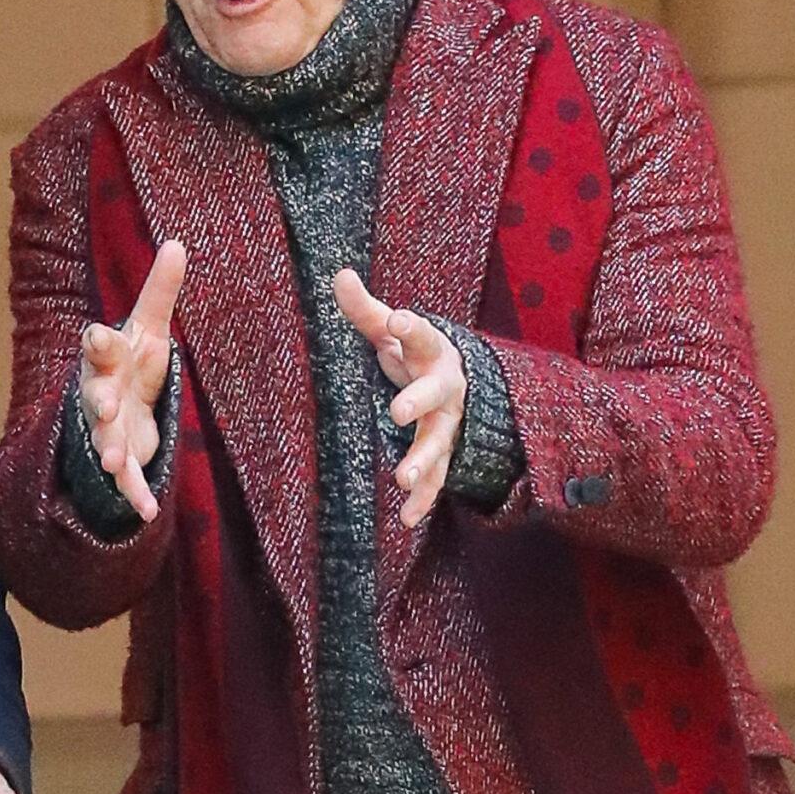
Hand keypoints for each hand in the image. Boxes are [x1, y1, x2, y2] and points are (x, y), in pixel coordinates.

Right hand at [76, 239, 187, 521]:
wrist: (114, 410)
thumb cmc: (131, 362)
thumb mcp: (148, 327)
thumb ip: (160, 291)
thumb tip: (177, 240)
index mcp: (108, 357)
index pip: (99, 345)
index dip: (98, 342)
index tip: (97, 335)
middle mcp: (101, 392)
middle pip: (94, 395)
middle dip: (96, 401)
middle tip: (103, 407)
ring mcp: (106, 430)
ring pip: (104, 440)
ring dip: (110, 451)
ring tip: (116, 463)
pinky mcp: (121, 459)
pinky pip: (125, 481)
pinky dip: (135, 496)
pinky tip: (146, 512)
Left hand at [331, 268, 463, 529]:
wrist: (457, 383)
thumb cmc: (412, 353)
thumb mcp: (389, 329)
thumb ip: (365, 309)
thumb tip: (337, 273)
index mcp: (432, 351)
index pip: (423, 335)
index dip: (410, 327)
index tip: (397, 320)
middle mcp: (445, 388)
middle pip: (434, 394)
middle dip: (417, 402)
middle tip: (398, 411)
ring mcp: (447, 424)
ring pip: (438, 443)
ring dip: (422, 461)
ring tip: (402, 479)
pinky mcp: (443, 454)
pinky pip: (435, 480)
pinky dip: (423, 499)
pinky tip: (407, 519)